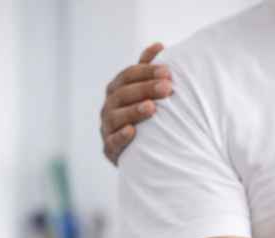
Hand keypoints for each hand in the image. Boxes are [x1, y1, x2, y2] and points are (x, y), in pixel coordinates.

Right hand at [100, 43, 173, 163]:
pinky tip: (132, 131)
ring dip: (134, 111)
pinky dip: (121, 137)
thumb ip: (148, 71)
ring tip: (152, 108)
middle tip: (167, 88)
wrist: (142, 155)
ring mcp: (107, 128)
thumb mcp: (147, 93)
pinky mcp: (109, 150)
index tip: (168, 72)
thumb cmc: (146, 118)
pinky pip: (112, 143)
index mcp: (117, 91)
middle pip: (123, 94)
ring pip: (116, 117)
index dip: (146, 72)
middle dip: (145, 89)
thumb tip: (158, 46)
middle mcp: (109, 107)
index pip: (128, 76)